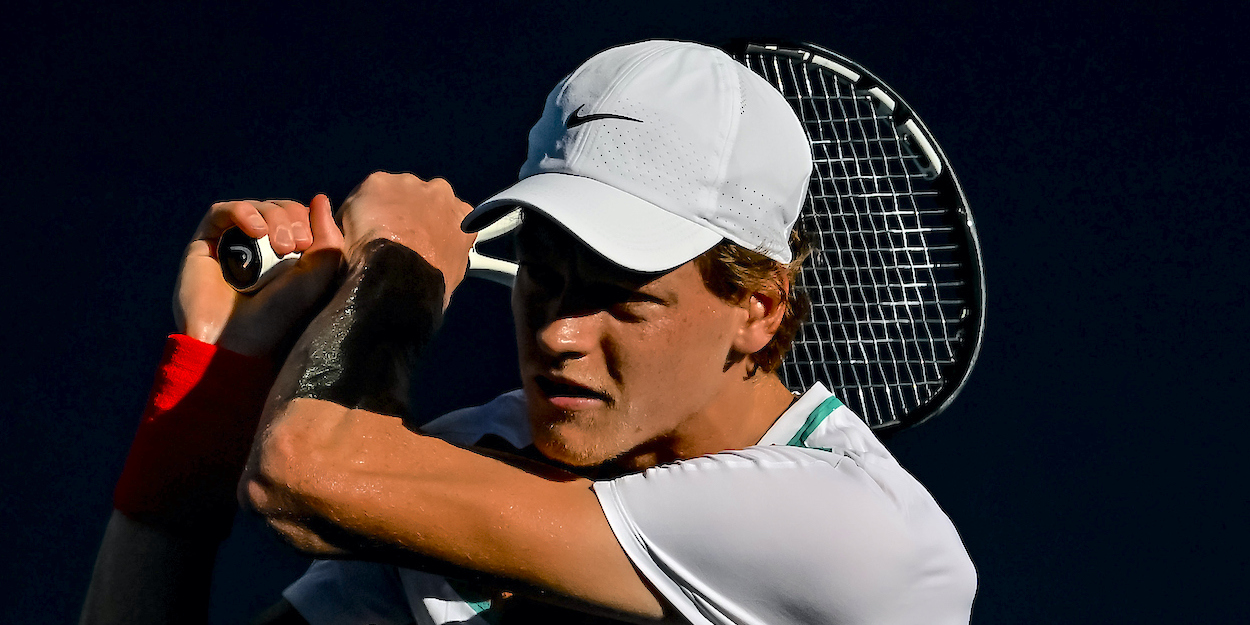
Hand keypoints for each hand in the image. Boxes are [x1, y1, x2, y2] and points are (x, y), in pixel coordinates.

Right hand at [174, 194, 344, 356]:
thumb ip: (328, 239)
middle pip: (281, 209)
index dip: (307, 220)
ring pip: (257, 207)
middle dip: (292, 218)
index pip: (301, 218)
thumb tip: (320, 199)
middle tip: (295, 245)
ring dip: (274, 216)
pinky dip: (243, 212)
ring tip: (280, 244)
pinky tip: (256, 230)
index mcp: (289, 255)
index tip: (309, 243)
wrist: (235, 340)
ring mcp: (232, 243)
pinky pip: (223, 211)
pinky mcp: (205, 242)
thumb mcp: (316, 277)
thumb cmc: (278, 316)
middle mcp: (260, 247)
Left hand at [337, 172, 475, 303]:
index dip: (430, 227)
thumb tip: (440, 261)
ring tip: (371, 237)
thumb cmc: (428, 282)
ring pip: (392, 193)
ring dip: (383, 209)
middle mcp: (440, 192)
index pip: (448, 215)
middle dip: (407, 213)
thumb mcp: (454, 271)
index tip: (418, 239)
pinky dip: (357, 210)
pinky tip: (356, 232)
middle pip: (420, 198)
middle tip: (393, 237)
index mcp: (462, 214)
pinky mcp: (379, 183)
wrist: (401, 278)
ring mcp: (409, 184)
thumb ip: (450, 253)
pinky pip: (364, 195)